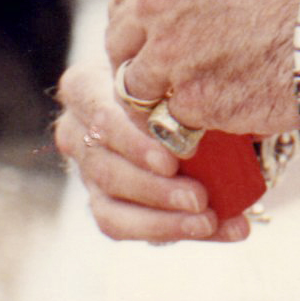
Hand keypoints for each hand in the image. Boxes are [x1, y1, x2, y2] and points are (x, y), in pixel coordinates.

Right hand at [53, 59, 249, 243]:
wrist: (150, 88)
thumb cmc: (165, 72)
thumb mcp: (166, 73)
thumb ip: (178, 91)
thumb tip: (220, 117)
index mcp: (84, 87)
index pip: (103, 121)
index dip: (136, 145)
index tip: (174, 163)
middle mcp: (75, 131)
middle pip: (107, 171)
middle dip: (156, 190)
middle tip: (199, 199)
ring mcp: (85, 171)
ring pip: (111, 209)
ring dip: (165, 219)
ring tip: (210, 220)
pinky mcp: (102, 201)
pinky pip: (127, 226)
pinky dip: (177, 229)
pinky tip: (224, 228)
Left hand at [105, 0, 299, 140]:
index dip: (139, 23)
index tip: (156, 38)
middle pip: (119, 41)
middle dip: (143, 59)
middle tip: (177, 73)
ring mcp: (169, 49)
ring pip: (135, 86)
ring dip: (163, 95)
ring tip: (205, 92)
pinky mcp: (187, 97)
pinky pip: (168, 119)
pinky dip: (191, 121)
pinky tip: (224, 106)